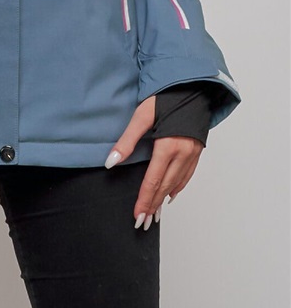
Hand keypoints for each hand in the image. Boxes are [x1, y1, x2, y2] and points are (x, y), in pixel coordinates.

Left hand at [105, 95, 203, 229]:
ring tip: (155, 213)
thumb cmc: (166, 96)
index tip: (137, 216)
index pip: (153, 180)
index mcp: (169, 146)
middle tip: (143, 222)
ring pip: (178, 183)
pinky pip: (188, 174)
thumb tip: (110, 162)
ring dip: (165, 199)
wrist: (193, 85)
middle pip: (165, 186)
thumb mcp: (142, 116)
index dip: (144, 200)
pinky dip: (178, 186)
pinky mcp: (198, 149)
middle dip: (153, 205)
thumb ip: (126, 140)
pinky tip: (171, 193)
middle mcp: (183, 153)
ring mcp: (193, 152)